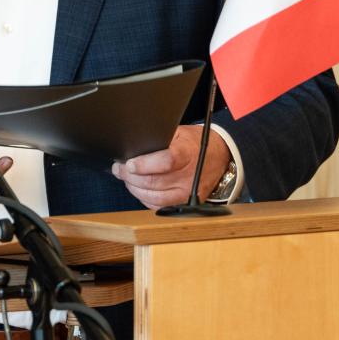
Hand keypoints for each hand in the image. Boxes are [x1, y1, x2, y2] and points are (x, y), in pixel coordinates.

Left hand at [111, 124, 231, 208]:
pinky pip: (159, 206)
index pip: (165, 162)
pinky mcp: (185, 203)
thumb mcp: (179, 132)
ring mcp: (187, 193)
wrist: (219, 156)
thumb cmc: (194, 143)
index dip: (144, 164)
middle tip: (119, 169)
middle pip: (154, 182)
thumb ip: (159, 139)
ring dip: (134, 188)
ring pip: (154, 197)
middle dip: (130, 176)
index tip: (128, 163)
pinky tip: (138, 189)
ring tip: (126, 178)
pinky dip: (144, 199)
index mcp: (187, 154)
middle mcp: (189, 177)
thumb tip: (133, 144)